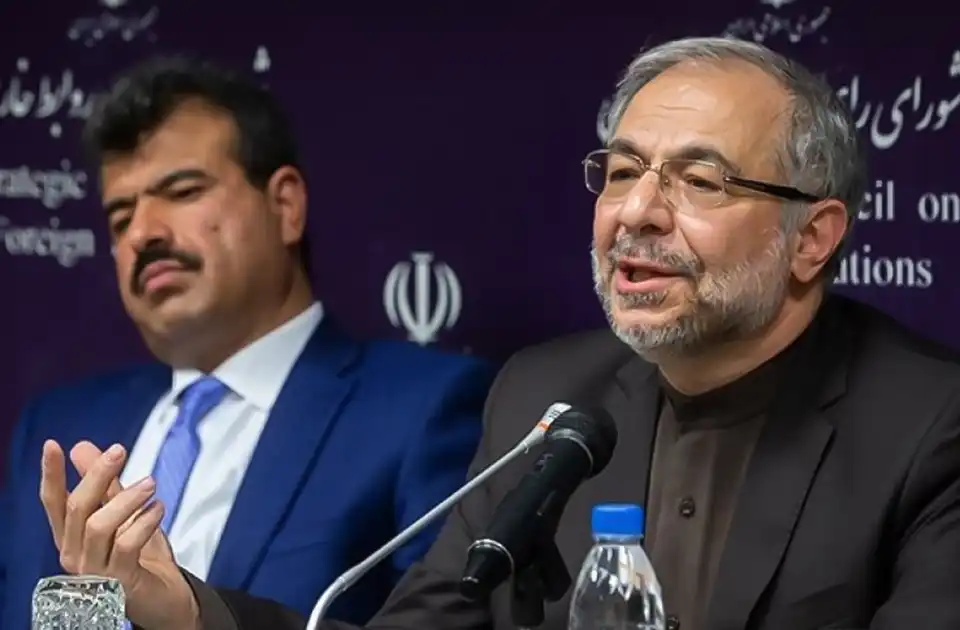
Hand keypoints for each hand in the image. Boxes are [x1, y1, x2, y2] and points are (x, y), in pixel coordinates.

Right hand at [39, 440, 200, 629]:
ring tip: (150, 483)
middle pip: (77, 508)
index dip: (51, 475)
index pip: (54, 503)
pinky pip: (126, 544)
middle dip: (97, 475)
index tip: (53, 445)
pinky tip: (158, 509)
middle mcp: (75, 554)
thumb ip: (106, 485)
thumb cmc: (141, 556)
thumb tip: (82, 448)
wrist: (163, 597)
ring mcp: (95, 570)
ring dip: (126, 498)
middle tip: (119, 451)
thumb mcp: (124, 514)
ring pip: (98, 525)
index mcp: (72, 536)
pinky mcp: (118, 581)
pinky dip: (143, 522)